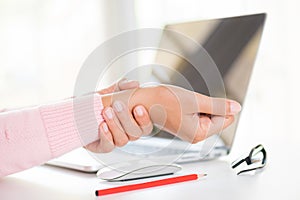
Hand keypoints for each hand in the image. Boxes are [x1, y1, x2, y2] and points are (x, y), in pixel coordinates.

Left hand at [85, 79, 152, 152]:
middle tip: (118, 105)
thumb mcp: (114, 90)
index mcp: (135, 122)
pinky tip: (102, 125)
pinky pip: (108, 147)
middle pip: (134, 133)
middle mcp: (127, 134)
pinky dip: (106, 136)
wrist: (82, 110)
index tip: (138, 107)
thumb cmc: (103, 102)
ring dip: (115, 126)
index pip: (146, 126)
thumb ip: (125, 85)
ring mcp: (116, 141)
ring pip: (122, 140)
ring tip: (107, 111)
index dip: (144, 119)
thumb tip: (134, 84)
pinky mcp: (102, 146)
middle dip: (126, 118)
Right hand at [101, 84, 241, 143]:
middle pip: (218, 116)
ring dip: (201, 104)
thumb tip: (237, 107)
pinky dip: (195, 105)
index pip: (226, 118)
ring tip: (185, 102)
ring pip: (209, 113)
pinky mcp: (187, 124)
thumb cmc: (163, 101)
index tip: (207, 100)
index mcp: (199, 133)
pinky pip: (200, 112)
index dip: (220, 106)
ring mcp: (191, 130)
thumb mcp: (195, 100)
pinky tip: (183, 103)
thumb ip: (218, 105)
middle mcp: (196, 134)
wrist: (144, 101)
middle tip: (191, 102)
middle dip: (208, 105)